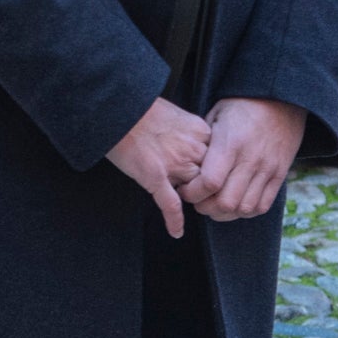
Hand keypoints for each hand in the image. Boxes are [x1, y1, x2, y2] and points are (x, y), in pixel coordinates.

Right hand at [107, 97, 212, 238]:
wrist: (118, 105)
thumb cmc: (141, 106)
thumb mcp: (175, 112)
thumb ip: (188, 130)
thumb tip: (191, 143)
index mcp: (199, 130)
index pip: (219, 158)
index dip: (215, 168)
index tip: (212, 175)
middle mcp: (192, 148)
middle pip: (211, 176)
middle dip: (208, 188)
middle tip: (205, 196)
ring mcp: (174, 164)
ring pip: (195, 191)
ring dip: (194, 200)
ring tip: (193, 207)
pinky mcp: (155, 177)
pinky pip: (170, 204)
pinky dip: (174, 220)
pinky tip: (176, 232)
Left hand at [182, 97, 307, 223]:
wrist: (281, 100)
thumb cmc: (242, 105)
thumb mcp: (216, 114)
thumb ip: (204, 142)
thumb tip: (188, 164)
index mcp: (230, 144)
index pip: (209, 182)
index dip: (192, 193)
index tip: (184, 190)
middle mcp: (250, 160)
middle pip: (226, 202)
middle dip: (205, 207)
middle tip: (197, 201)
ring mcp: (267, 170)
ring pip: (244, 209)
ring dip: (225, 213)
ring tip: (214, 205)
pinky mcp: (279, 175)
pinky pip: (262, 205)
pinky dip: (246, 211)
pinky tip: (235, 204)